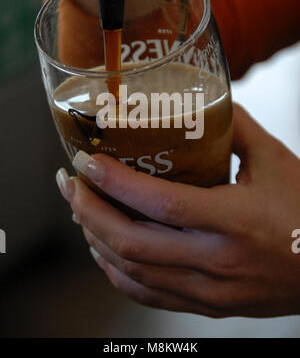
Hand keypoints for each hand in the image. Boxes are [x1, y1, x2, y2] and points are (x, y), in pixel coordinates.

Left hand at [56, 104, 299, 317]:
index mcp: (235, 220)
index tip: (88, 161)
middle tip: (70, 184)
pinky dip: (117, 273)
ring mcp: (208, 289)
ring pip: (133, 271)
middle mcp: (216, 260)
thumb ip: (238, 128)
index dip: (116, 182)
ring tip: (79, 210)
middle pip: (132, 242)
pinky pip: (148, 295)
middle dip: (89, 211)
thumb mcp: (277, 162)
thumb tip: (206, 103)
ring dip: (96, 239)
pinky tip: (103, 251)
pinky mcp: (207, 305)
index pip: (161, 203)